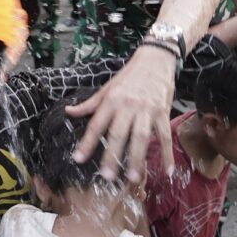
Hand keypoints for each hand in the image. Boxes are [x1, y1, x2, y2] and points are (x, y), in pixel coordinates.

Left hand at [64, 45, 176, 182]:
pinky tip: (167, 170)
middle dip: (112, 155)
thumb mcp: (107, 87)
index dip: (87, 142)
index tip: (78, 159)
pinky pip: (165, 136)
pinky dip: (167, 154)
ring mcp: (147, 110)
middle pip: (119, 134)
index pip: (96, 124)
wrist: (156, 59)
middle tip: (107, 176)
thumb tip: (68, 112)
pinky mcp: (163, 112)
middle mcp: (128, 106)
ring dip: (137, 158)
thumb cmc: (129, 76)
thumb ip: (89, 104)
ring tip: (133, 177)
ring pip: (141, 137)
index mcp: (111, 100)